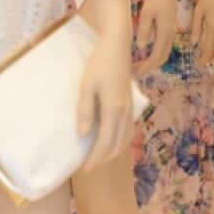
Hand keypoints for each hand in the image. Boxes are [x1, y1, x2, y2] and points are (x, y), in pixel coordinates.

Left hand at [76, 25, 133, 170]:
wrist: (117, 44)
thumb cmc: (99, 62)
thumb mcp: (86, 85)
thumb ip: (85, 111)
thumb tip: (84, 134)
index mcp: (113, 109)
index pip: (105, 143)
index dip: (95, 158)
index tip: (84, 169)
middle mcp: (124, 111)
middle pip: (118, 144)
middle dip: (104, 158)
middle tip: (90, 166)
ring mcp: (129, 106)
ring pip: (126, 137)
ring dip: (114, 151)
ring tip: (100, 156)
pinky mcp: (130, 101)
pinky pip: (128, 128)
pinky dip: (121, 140)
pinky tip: (112, 138)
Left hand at [134, 0, 178, 75]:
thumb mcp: (147, 13)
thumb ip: (144, 30)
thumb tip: (141, 48)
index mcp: (165, 32)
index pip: (157, 56)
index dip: (147, 66)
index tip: (137, 72)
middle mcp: (170, 34)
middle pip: (162, 57)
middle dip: (150, 66)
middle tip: (136, 71)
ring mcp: (171, 31)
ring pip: (164, 52)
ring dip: (153, 60)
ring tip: (140, 64)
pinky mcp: (169, 27)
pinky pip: (164, 45)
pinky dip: (156, 53)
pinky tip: (146, 51)